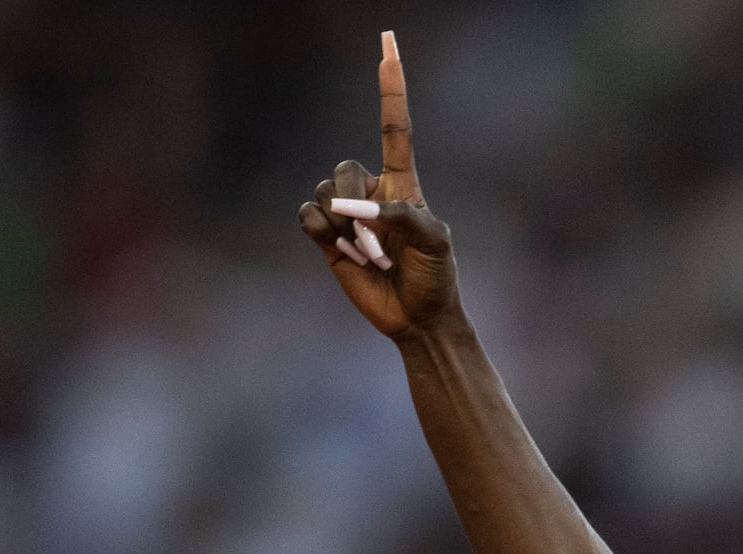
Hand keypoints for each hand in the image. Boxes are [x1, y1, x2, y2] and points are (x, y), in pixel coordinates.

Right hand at [295, 31, 456, 340]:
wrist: (418, 319)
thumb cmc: (435, 278)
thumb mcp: (434, 243)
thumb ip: (402, 216)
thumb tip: (352, 208)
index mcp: (403, 184)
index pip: (394, 128)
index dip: (390, 88)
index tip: (387, 45)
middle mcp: (371, 192)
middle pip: (344, 170)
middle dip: (357, 209)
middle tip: (382, 250)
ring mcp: (347, 213)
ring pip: (324, 195)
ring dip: (346, 232)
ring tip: (372, 259)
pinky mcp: (327, 236)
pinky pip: (307, 216)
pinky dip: (324, 236)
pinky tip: (346, 257)